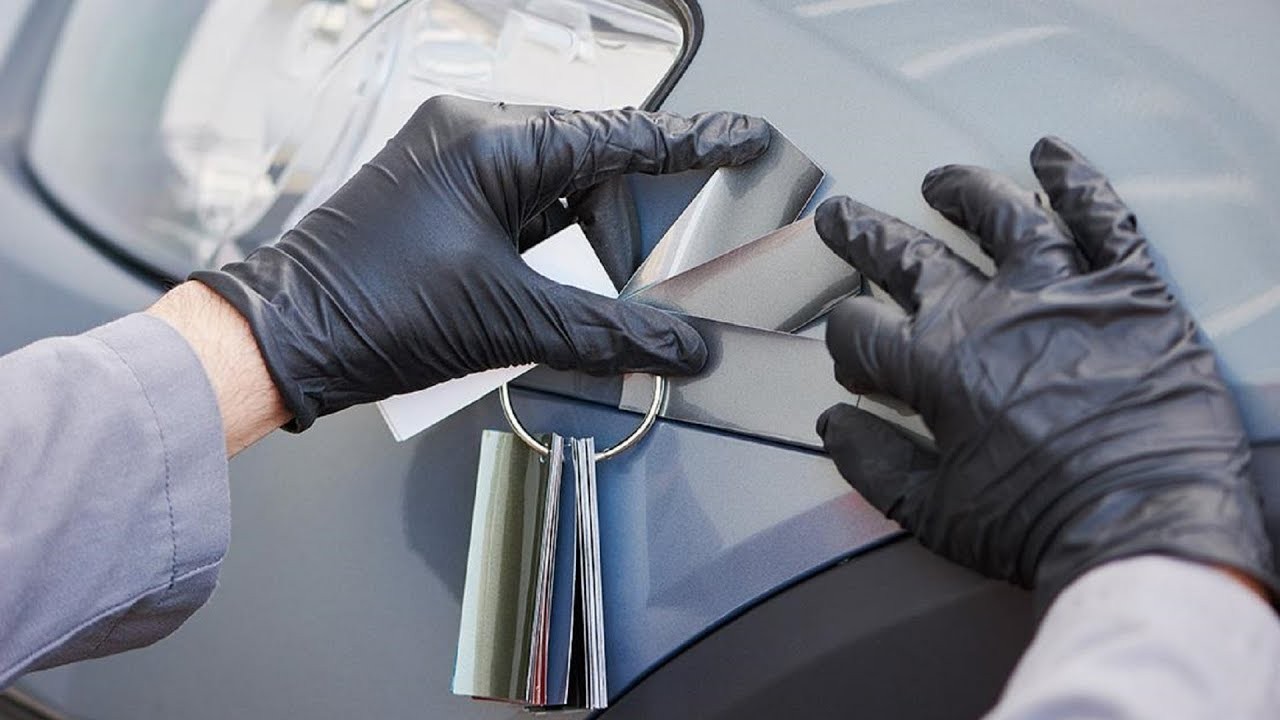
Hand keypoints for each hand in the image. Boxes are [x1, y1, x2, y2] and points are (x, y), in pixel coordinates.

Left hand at [193, 96, 768, 429]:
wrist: (281, 341)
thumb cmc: (368, 310)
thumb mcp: (510, 322)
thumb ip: (609, 332)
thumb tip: (681, 347)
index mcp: (492, 143)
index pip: (621, 135)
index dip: (695, 142)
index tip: (744, 139)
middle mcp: (468, 139)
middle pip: (587, 172)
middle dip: (614, 232)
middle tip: (632, 283)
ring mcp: (445, 168)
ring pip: (548, 201)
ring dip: (566, 256)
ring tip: (551, 307)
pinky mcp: (432, 203)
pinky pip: (510, 219)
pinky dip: (532, 261)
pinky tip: (525, 306)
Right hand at [815, 136, 1275, 605]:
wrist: (1145, 529)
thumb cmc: (1042, 526)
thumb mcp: (935, 513)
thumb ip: (872, 463)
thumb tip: (835, 427)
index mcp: (936, 366)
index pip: (862, 329)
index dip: (846, 340)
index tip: (853, 357)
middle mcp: (989, 313)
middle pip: (910, 257)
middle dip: (865, 238)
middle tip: (842, 218)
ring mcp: (1061, 292)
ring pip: (1001, 216)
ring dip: (963, 192)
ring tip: (941, 180)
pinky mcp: (1129, 291)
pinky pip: (1103, 217)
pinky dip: (1078, 180)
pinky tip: (1052, 154)